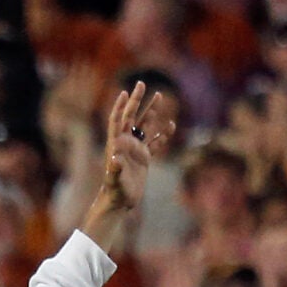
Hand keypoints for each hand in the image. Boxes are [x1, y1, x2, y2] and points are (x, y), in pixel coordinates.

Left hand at [80, 81, 168, 249]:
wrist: (119, 204)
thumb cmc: (115, 192)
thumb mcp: (115, 180)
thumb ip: (115, 169)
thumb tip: (115, 157)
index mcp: (117, 145)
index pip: (117, 120)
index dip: (121, 106)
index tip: (125, 91)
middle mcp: (126, 144)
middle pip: (131, 117)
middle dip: (137, 100)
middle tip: (141, 83)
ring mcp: (135, 150)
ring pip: (145, 126)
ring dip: (152, 111)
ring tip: (159, 95)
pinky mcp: (144, 159)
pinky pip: (156, 142)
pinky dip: (164, 133)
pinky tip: (171, 124)